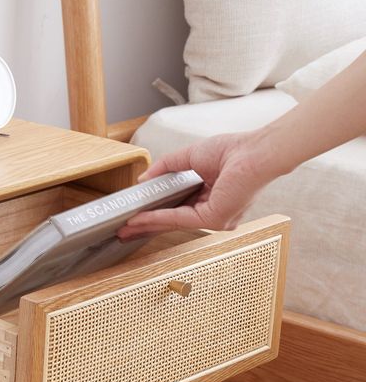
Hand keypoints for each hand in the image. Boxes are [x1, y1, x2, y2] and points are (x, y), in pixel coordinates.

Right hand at [118, 131, 272, 240]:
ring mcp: (214, 219)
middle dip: (146, 226)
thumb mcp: (190, 156)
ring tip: (127, 228)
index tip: (136, 216)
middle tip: (125, 230)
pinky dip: (158, 218)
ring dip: (147, 225)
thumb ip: (166, 167)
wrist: (256, 152)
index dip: (155, 212)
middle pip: (172, 221)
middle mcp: (214, 213)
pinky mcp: (214, 220)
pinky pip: (179, 220)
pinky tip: (142, 219)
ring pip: (173, 223)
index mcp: (212, 198)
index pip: (178, 208)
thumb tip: (144, 178)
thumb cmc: (235, 150)